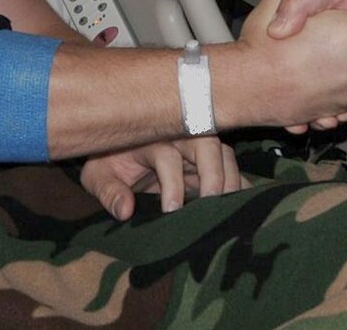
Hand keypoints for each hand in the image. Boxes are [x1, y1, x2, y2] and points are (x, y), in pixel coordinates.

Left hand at [82, 135, 241, 219]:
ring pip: (224, 152)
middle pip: (206, 143)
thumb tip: (125, 211)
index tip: (171, 210)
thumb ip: (109, 192)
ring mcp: (198, 145)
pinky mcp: (210, 159)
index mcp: (150, 137)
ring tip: (228, 208)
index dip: (172, 183)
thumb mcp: (98, 177)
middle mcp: (179, 135)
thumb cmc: (110, 164)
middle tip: (211, 203)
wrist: (119, 151)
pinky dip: (241, 182)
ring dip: (230, 178)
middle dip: (213, 173)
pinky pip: (231, 166)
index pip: (167, 156)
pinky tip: (248, 202)